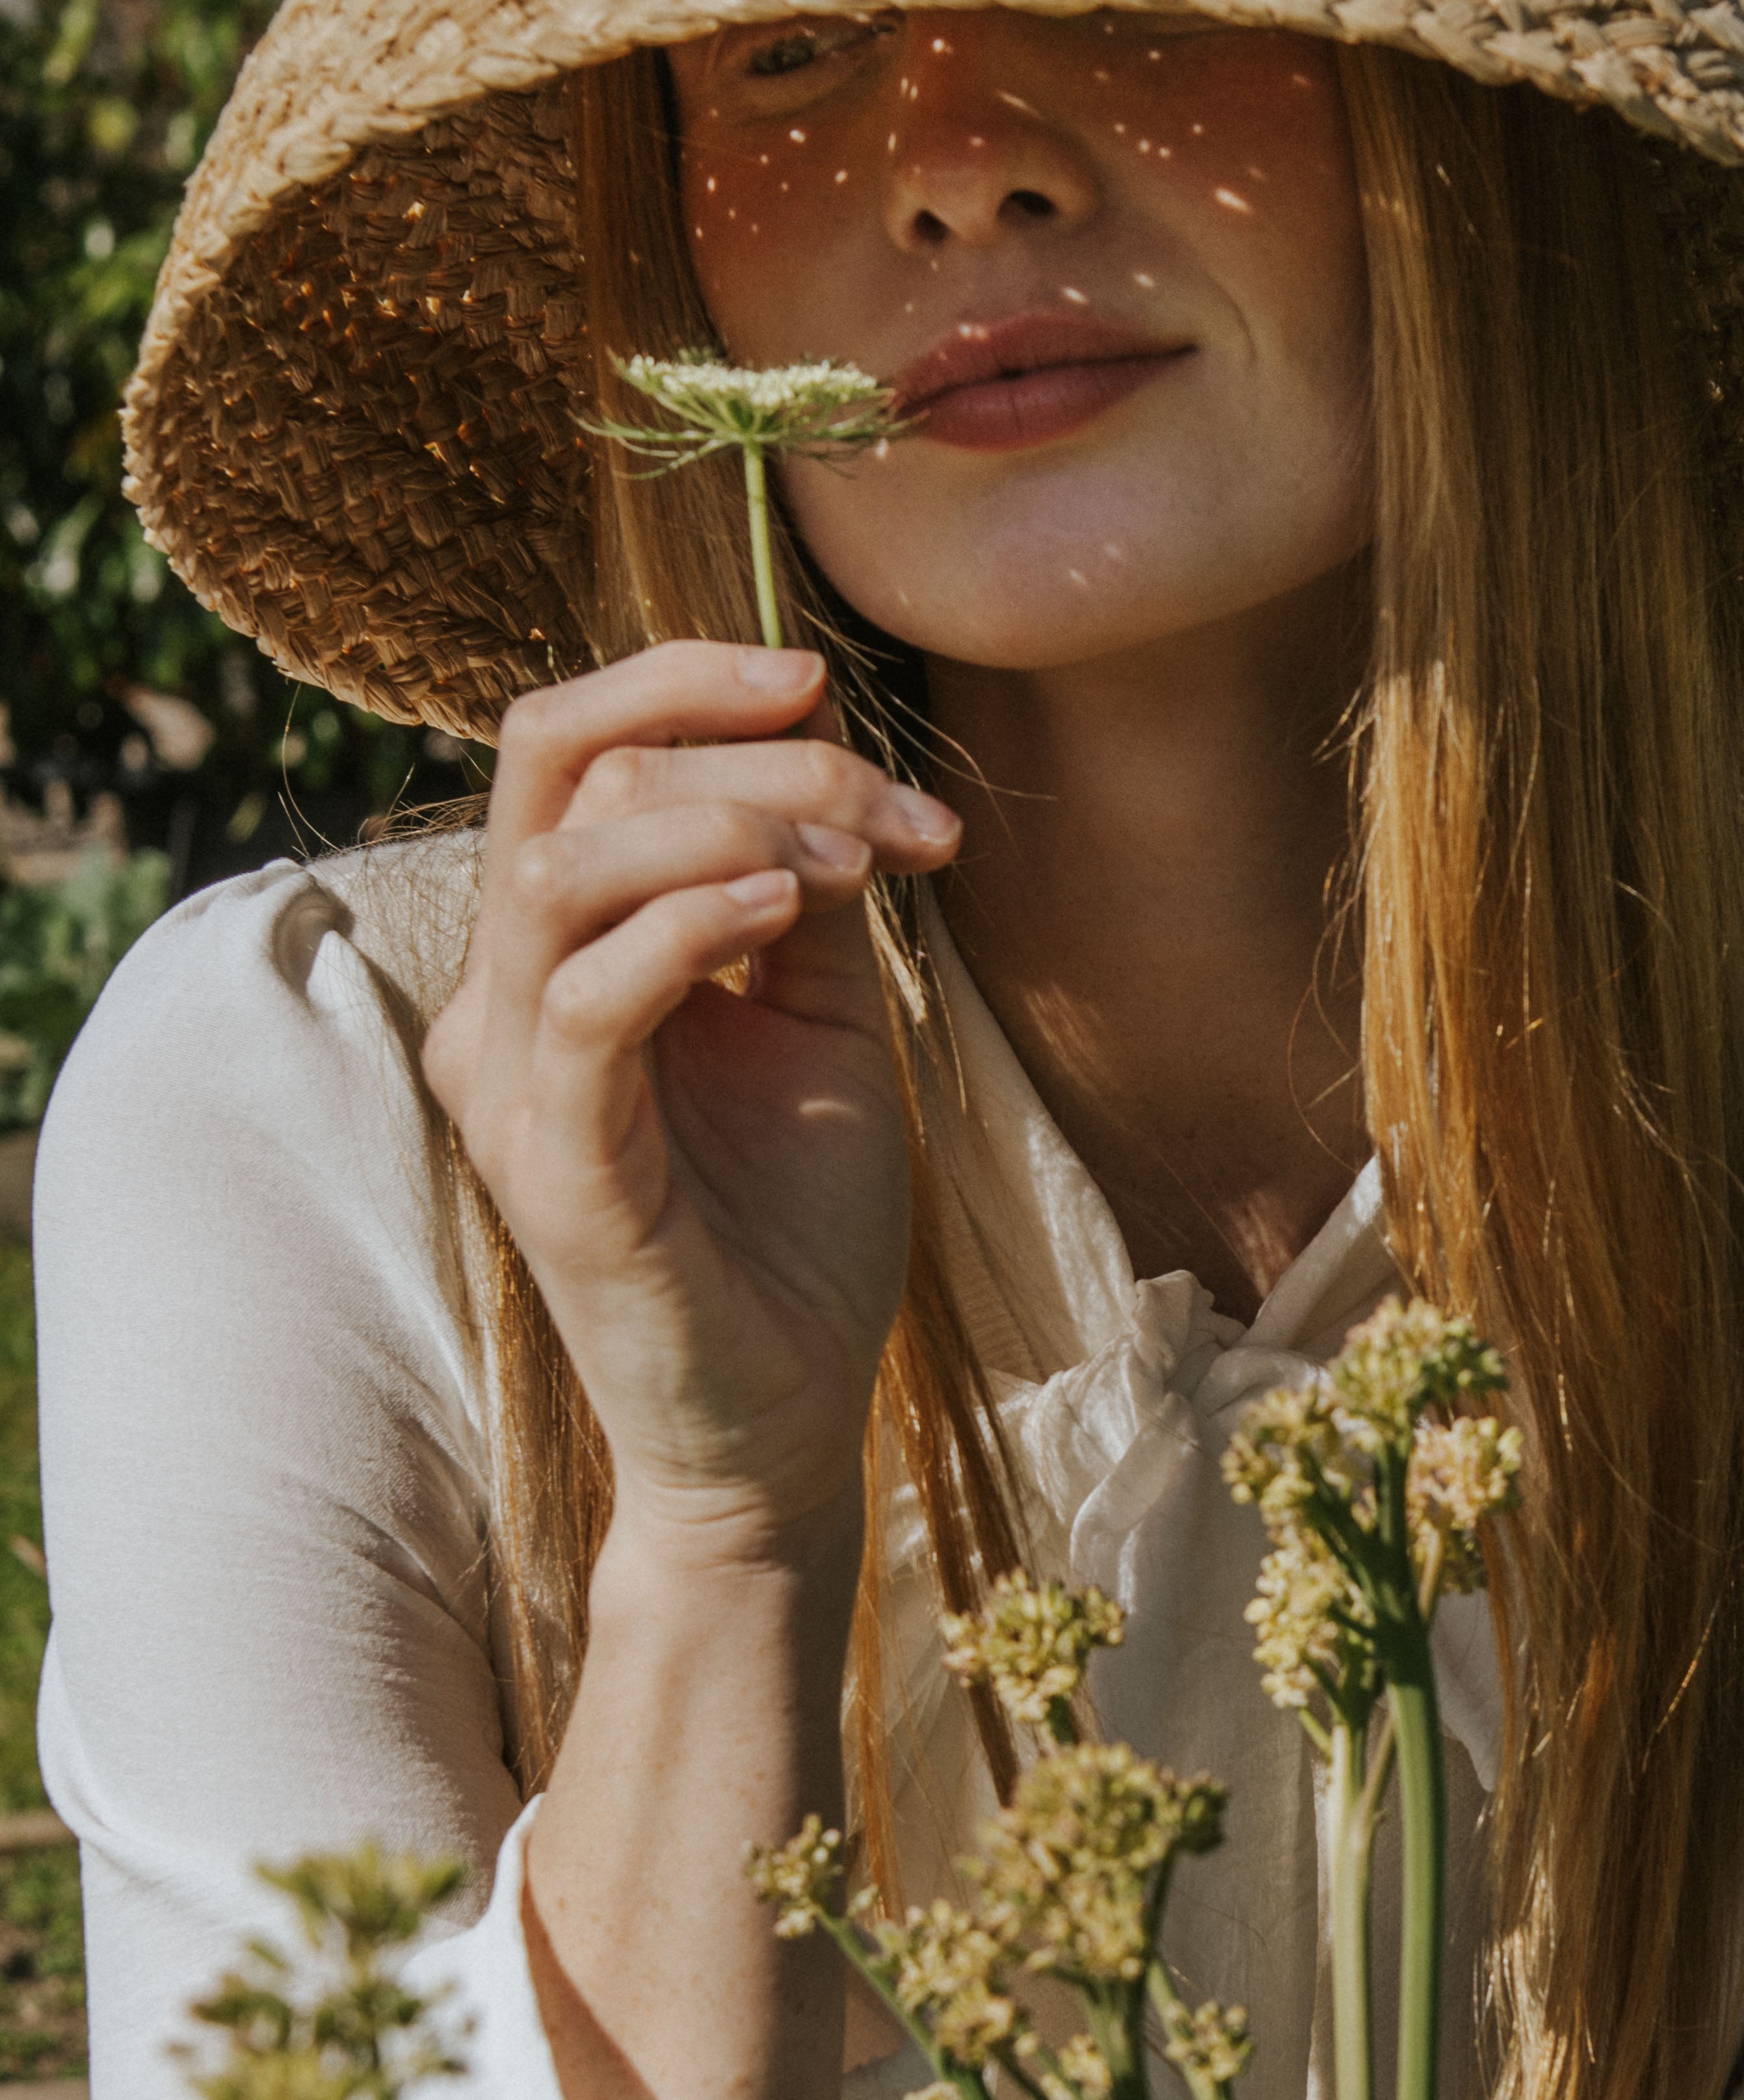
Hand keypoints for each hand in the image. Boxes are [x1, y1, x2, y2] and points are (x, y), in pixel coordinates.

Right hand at [421, 645, 959, 1558]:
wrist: (787, 1416)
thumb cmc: (797, 1224)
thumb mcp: (819, 1017)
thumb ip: (804, 887)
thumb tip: (826, 752)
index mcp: (554, 952)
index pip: (570, 745)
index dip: (692, 683)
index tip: (833, 691)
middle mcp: (503, 998)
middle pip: (557, 765)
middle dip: (736, 741)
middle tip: (884, 800)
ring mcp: (509, 1079)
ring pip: (563, 865)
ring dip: (728, 825)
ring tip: (854, 867)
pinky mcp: (550, 1161)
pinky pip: (586, 1000)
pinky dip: (689, 925)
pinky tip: (789, 914)